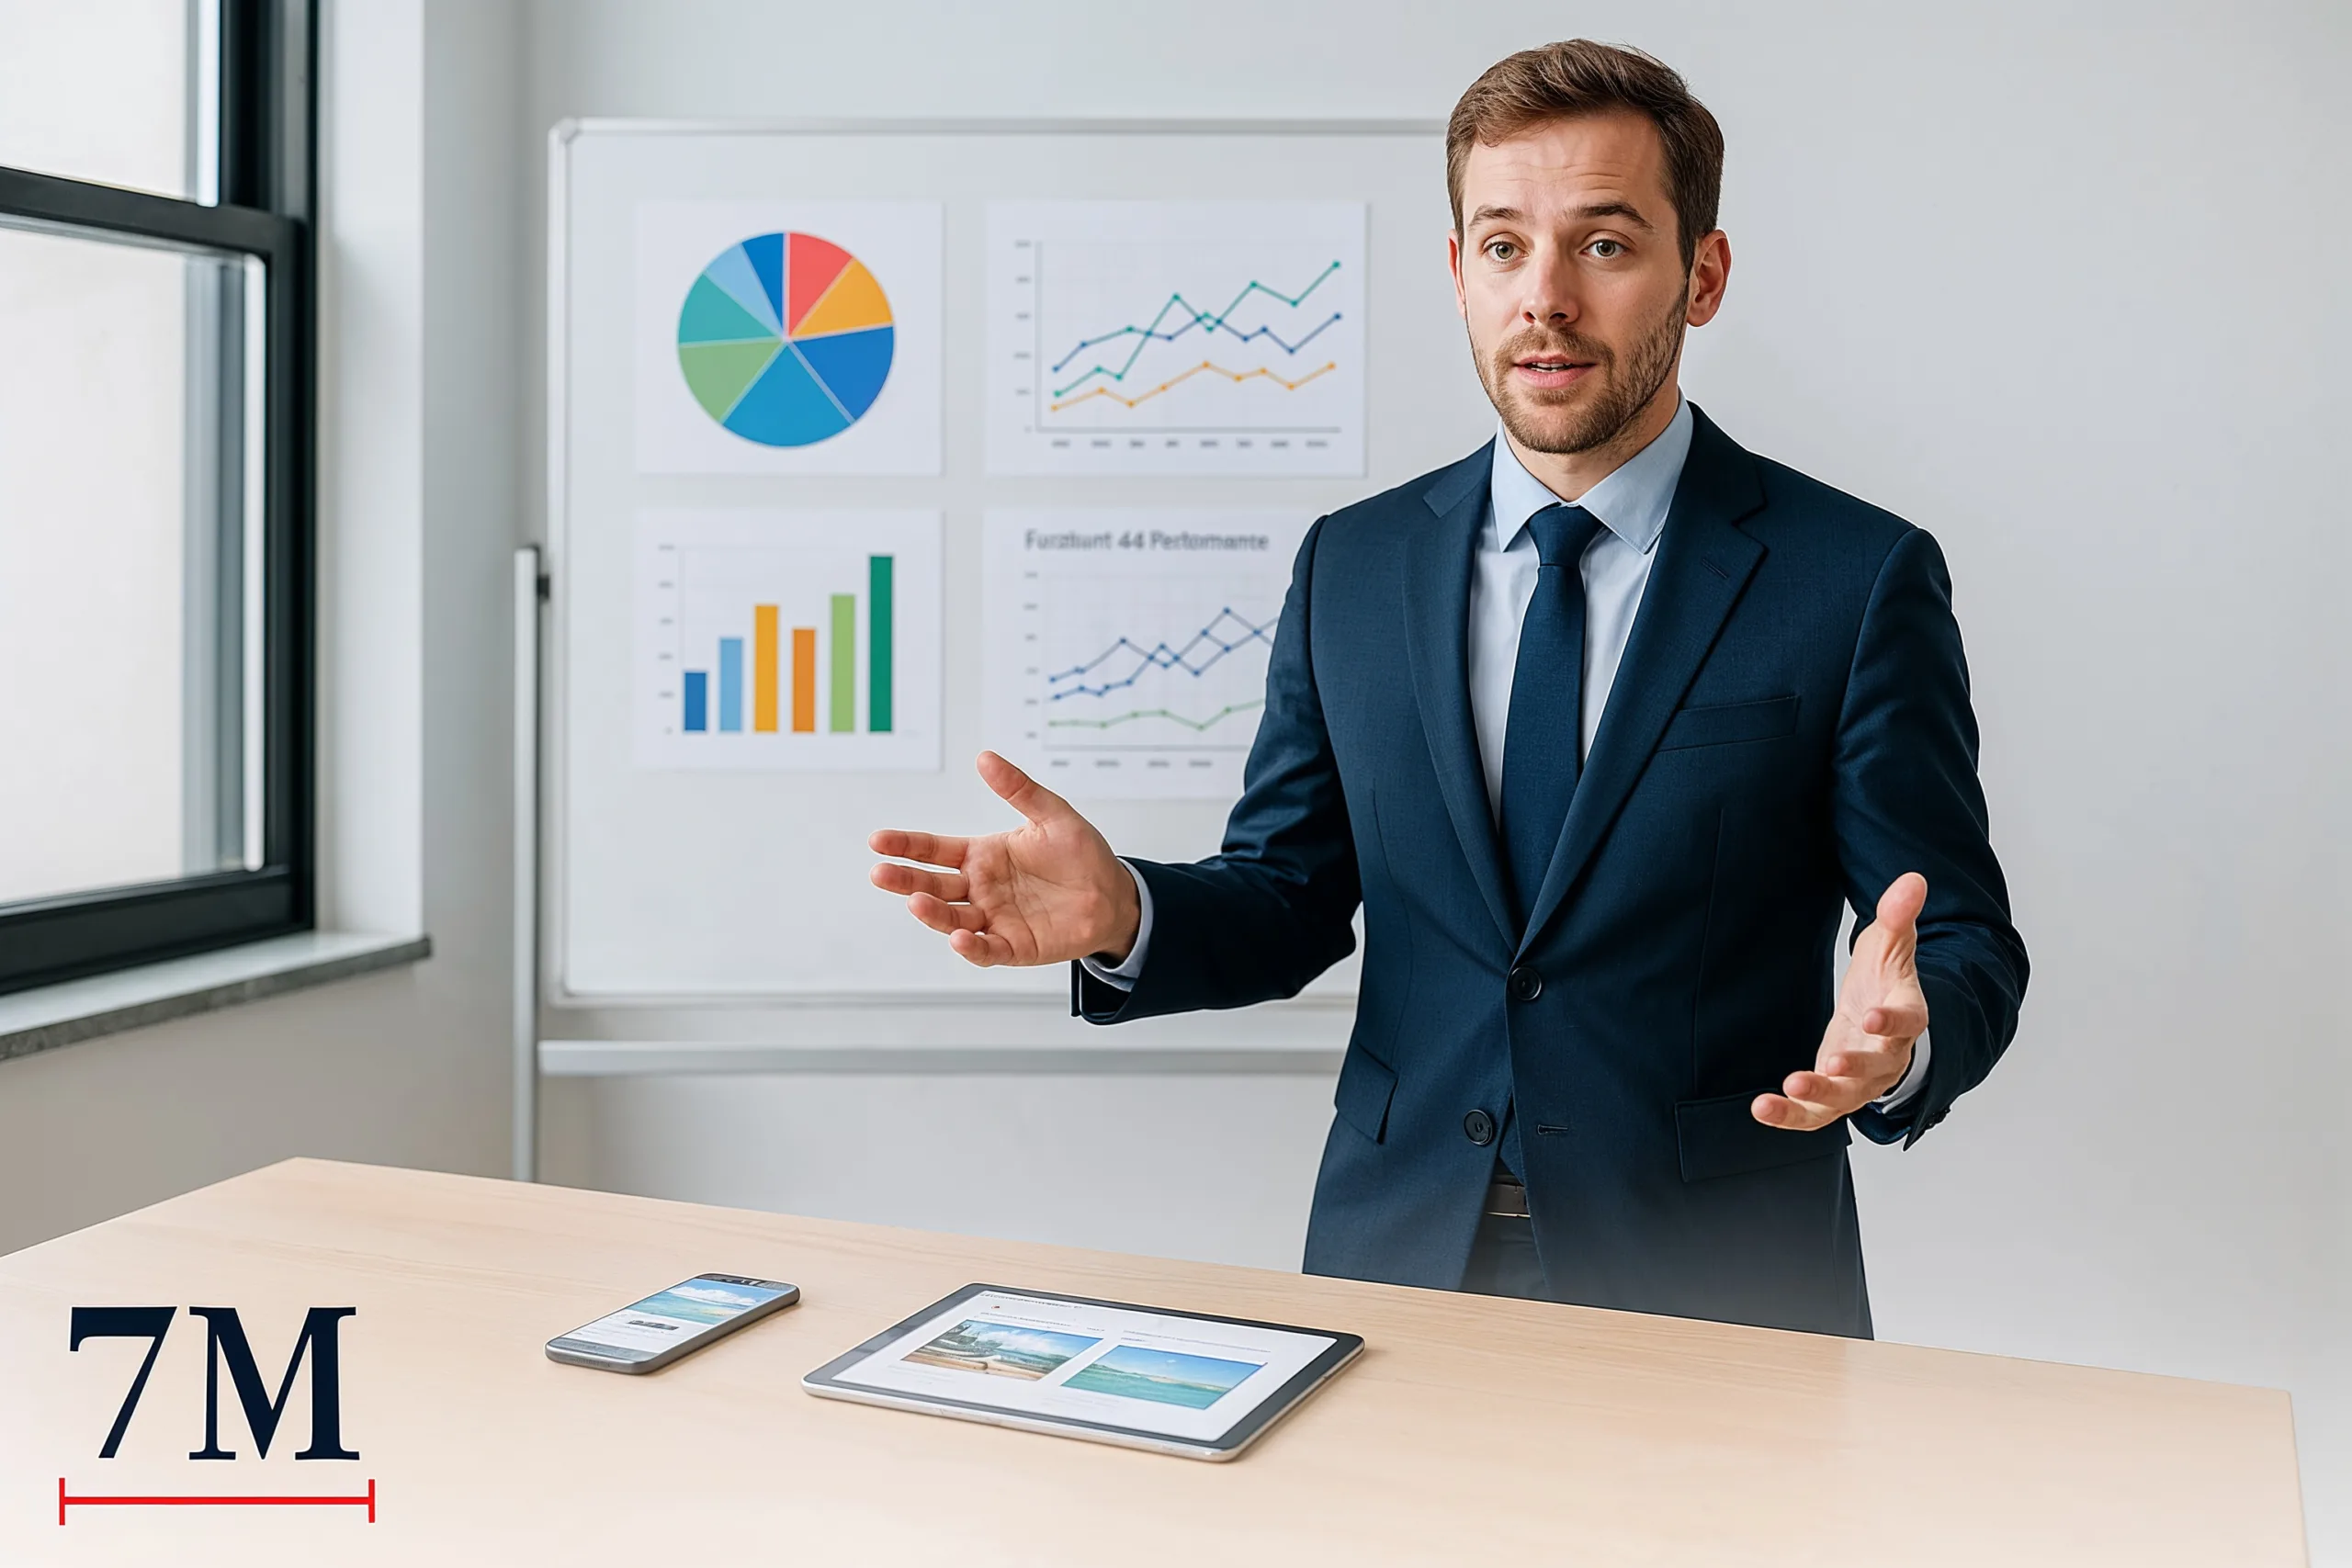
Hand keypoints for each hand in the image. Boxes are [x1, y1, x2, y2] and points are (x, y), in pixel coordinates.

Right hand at [868, 751, 1140, 967]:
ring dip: (932, 912)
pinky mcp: (1013, 946)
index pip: (935, 850)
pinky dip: (971, 947)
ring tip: (916, 902)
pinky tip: (959, 938)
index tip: (879, 840)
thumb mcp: (1052, 815)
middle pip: (933, 885)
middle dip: (905, 879)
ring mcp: (994, 919)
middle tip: (881, 873)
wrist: (1114, 895)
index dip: (907, 845)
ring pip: (952, 918)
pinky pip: (986, 949)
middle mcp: (981, 889)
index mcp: (983, 856)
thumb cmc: (1081, 855)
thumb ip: (1019, 789)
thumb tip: (985, 758)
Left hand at [1753, 872, 1929, 1130]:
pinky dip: (1791, 1115)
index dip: (1892, 1020)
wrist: (1881, 1016)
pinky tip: (1761, 1108)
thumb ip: (1898, 916)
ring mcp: (1861, 1080)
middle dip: (1854, 1066)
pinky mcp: (1834, 1093)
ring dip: (1817, 1099)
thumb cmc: (1886, 979)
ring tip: (1788, 1088)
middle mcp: (1888, 1056)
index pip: (1907, 1021)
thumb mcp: (1891, 944)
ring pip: (1844, 1099)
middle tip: (1830, 1063)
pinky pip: (1815, 1114)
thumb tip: (1913, 879)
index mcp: (1907, 1017)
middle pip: (1876, 1069)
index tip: (1871, 1014)